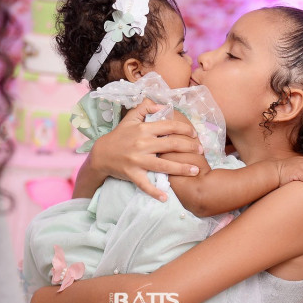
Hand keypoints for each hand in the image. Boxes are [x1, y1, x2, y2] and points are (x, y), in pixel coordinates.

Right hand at [89, 99, 203, 200]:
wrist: (101, 154)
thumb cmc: (119, 136)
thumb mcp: (130, 118)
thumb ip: (145, 107)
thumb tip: (162, 105)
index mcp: (144, 129)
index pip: (170, 126)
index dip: (185, 129)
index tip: (194, 134)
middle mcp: (142, 144)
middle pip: (172, 145)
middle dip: (190, 147)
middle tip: (201, 151)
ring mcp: (138, 160)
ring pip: (164, 165)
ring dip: (182, 168)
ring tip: (195, 170)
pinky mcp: (133, 173)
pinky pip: (145, 184)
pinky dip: (155, 192)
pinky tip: (165, 197)